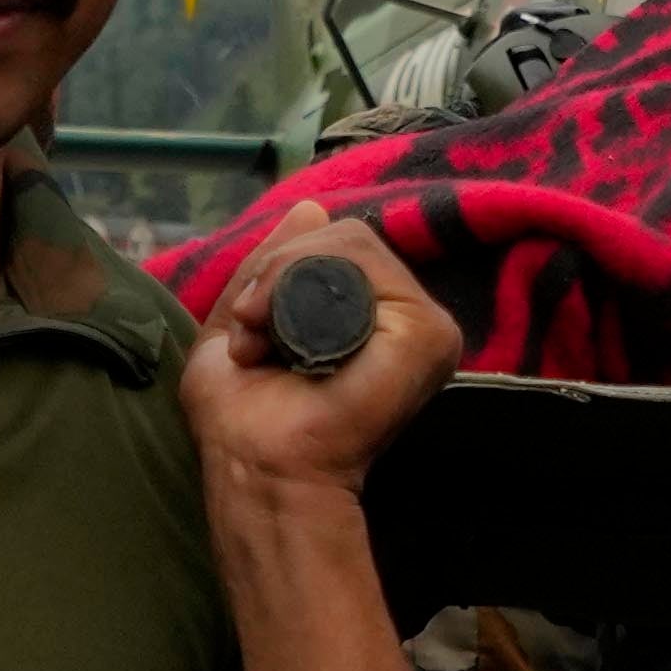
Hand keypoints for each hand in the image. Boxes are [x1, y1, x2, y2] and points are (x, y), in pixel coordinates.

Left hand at [188, 225, 469, 506]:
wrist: (256, 464)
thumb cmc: (243, 417)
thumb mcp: (243, 320)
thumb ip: (273, 266)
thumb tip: (310, 205)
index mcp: (368, 314)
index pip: (338, 245)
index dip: (283, 263)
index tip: (246, 317)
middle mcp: (401, 313)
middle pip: (344, 237)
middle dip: (277, 269)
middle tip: (249, 330)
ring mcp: (422, 321)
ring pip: (351, 243)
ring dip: (283, 279)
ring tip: (261, 337)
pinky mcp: (427, 332)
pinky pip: (363, 263)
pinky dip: (304, 284)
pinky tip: (286, 337)